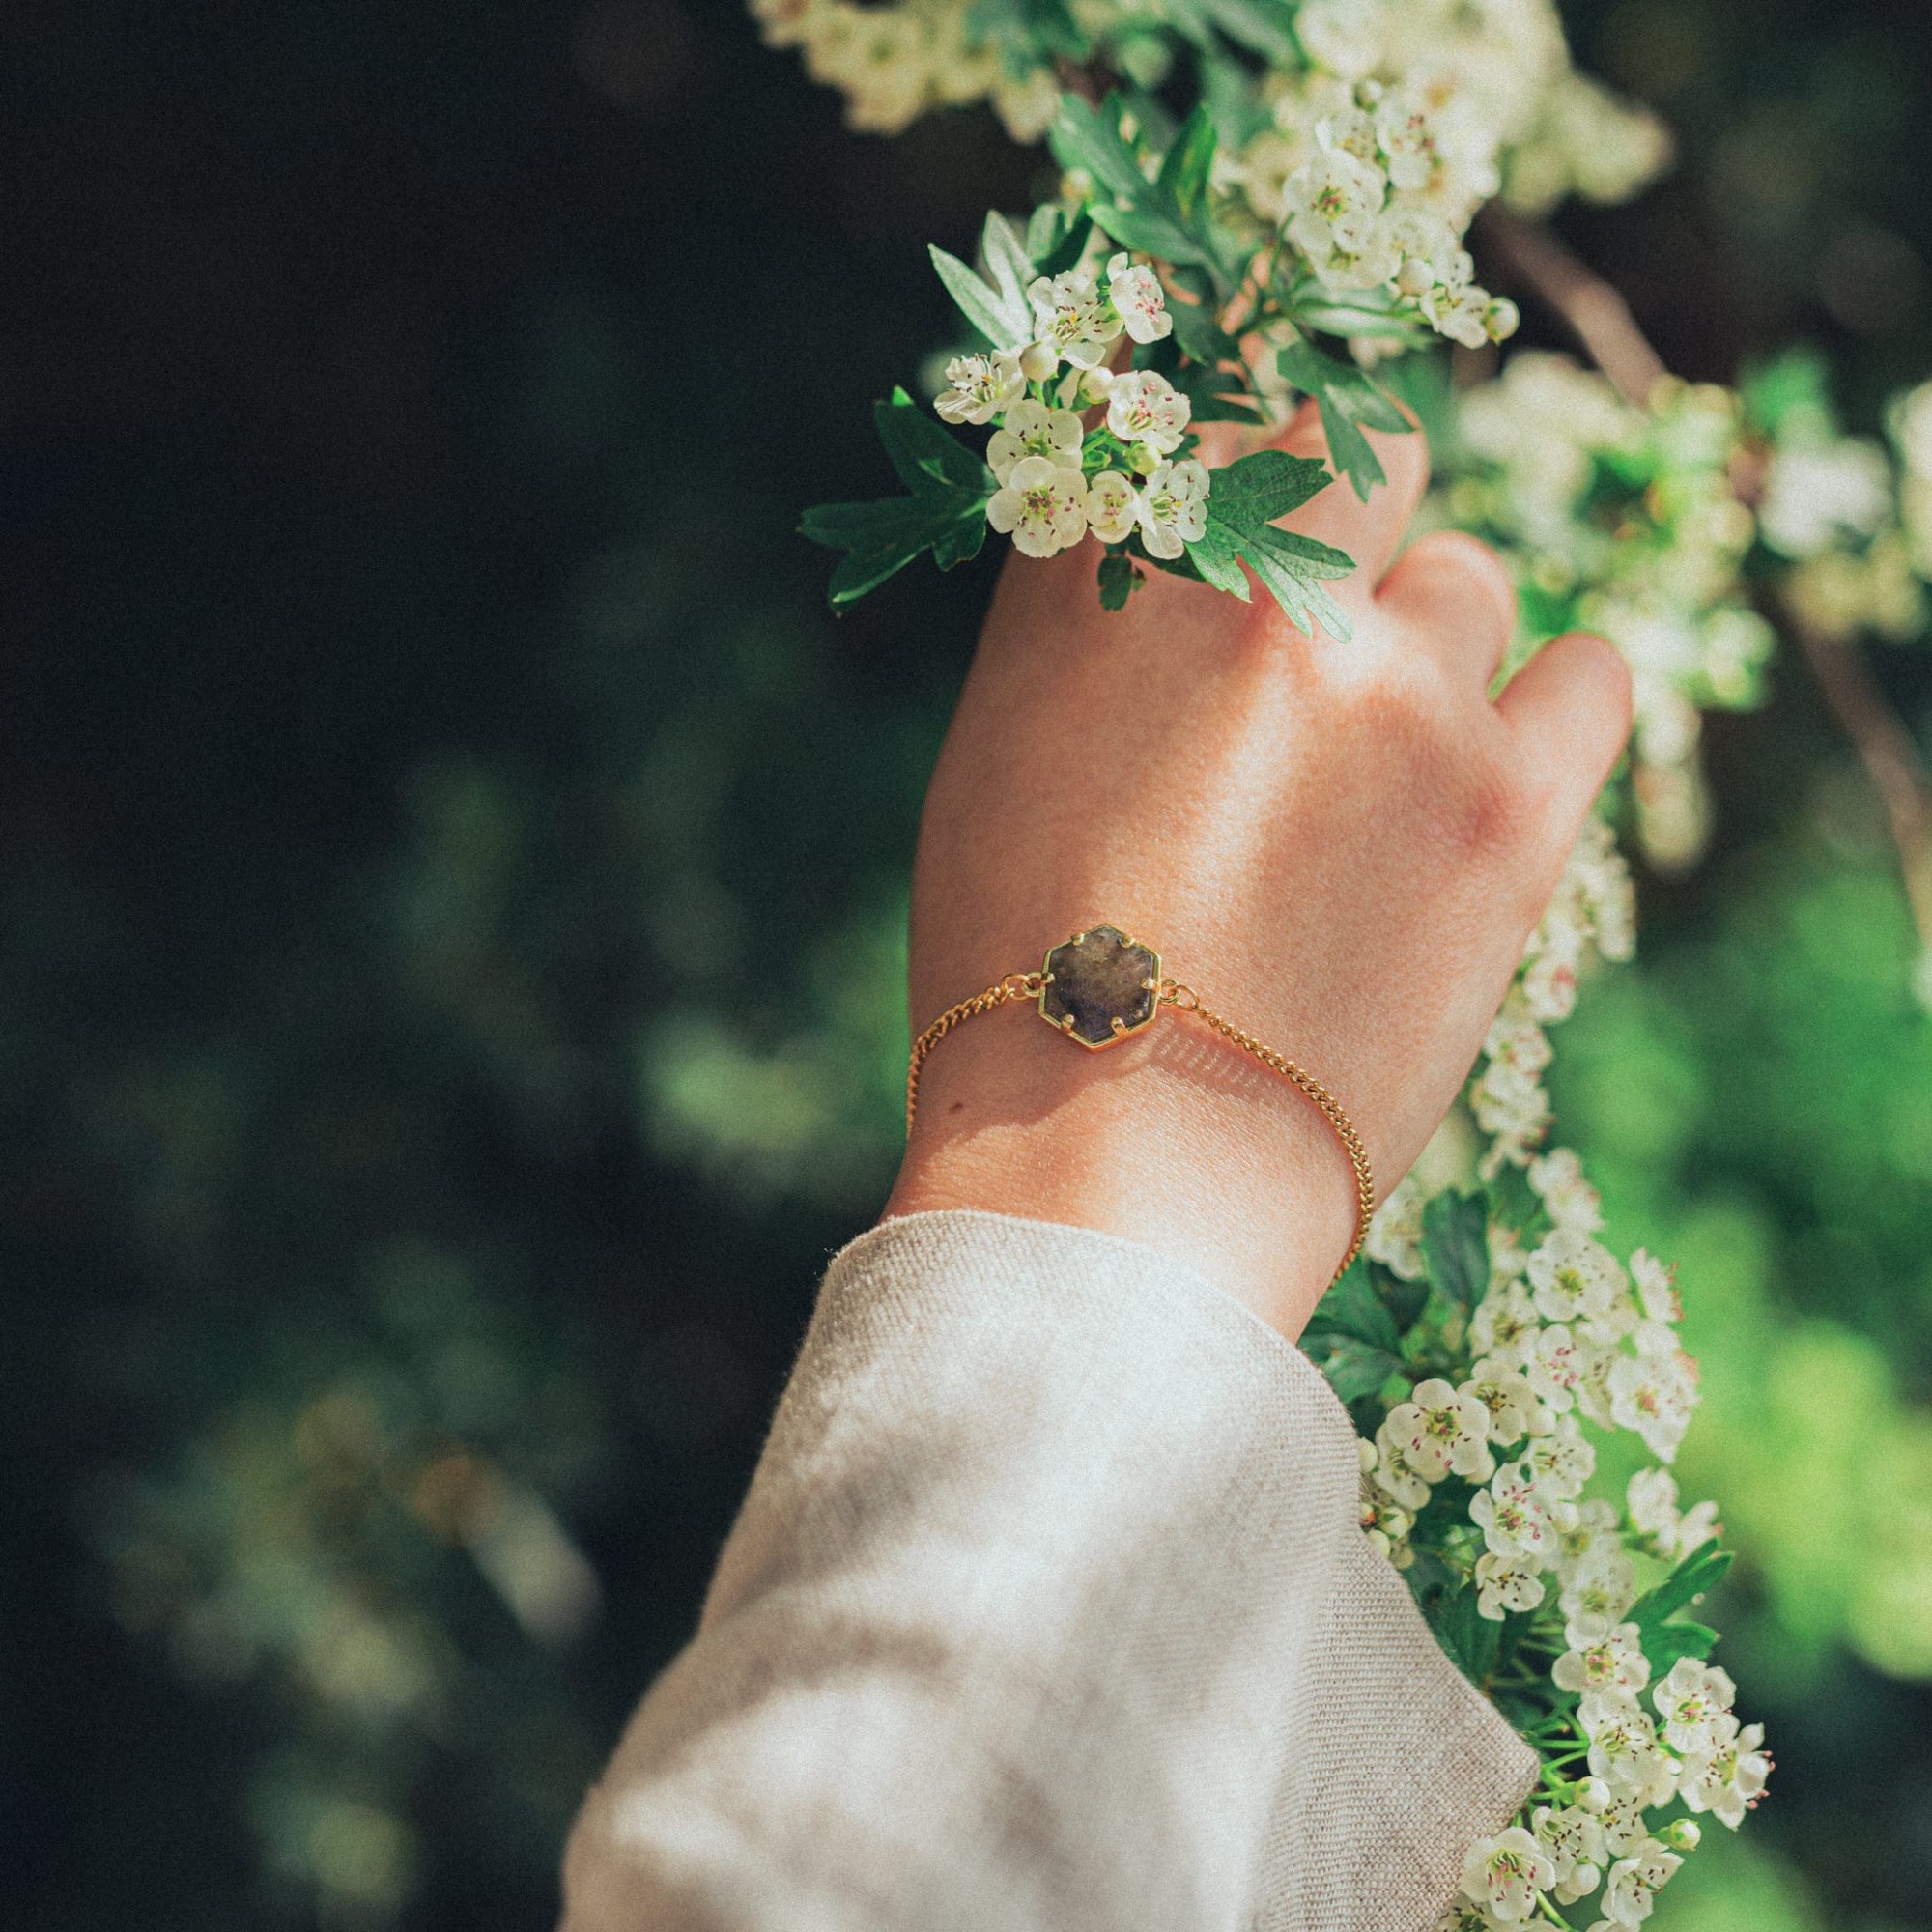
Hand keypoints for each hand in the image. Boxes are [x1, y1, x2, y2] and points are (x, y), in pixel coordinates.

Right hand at [881, 404, 1631, 1339]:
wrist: (1122, 1163)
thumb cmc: (1023, 986)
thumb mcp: (998, 771)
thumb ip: (1083, 629)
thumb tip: (1160, 554)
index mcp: (1100, 585)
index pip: (1191, 411)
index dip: (1228, 444)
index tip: (1248, 492)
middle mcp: (1249, 596)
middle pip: (1347, 449)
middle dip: (1337, 522)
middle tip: (1318, 633)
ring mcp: (1395, 686)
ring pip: (1464, 576)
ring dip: (1429, 646)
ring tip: (1387, 767)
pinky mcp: (1512, 796)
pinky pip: (1591, 671)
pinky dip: (1549, 704)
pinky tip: (1497, 769)